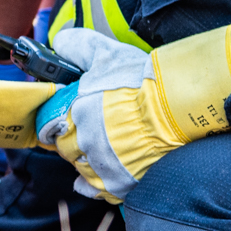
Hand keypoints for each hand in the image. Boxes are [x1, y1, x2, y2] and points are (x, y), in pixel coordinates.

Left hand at [32, 27, 230, 202]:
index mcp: (74, 113)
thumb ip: (79, 46)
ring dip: (89, 160)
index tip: (72, 120)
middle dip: (76, 141)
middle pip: (67, 148)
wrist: (179, 107)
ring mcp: (100, 165)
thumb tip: (60, 41)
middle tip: (96, 132)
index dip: (61, 122)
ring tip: (109, 148)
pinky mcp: (119, 183)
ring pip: (81, 169)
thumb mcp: (108, 54)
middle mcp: (82, 142)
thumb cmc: (143, 80)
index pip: (52, 125)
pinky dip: (97, 183)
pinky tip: (108, 171)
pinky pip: (96, 189)